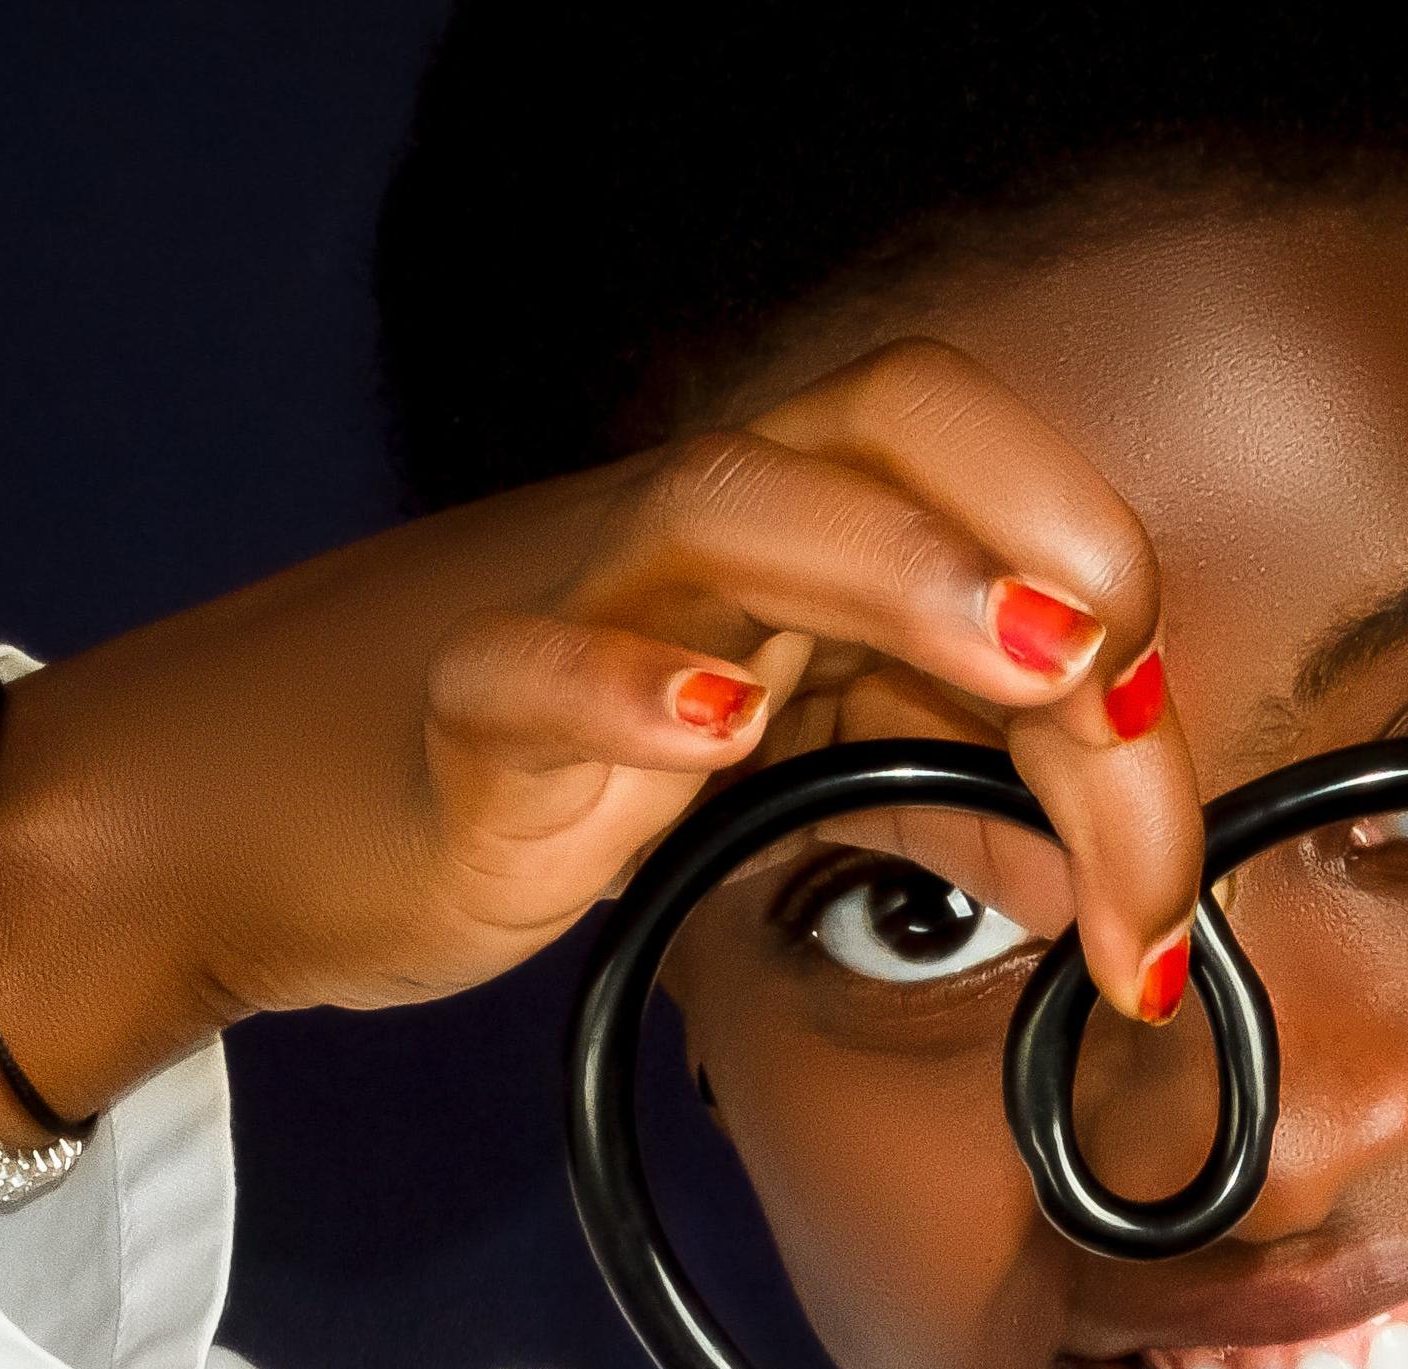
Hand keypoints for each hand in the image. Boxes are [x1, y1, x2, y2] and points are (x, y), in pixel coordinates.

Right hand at [0, 338, 1199, 1143]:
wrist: (246, 822)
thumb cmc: (515, 780)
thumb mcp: (765, 788)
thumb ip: (935, 804)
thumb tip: (1111, 894)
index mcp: (783, 543)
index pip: (985, 493)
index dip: (1105, 594)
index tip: (1161, 806)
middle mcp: (691, 543)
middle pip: (886, 436)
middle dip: (1041, 537)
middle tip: (1125, 703)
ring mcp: (569, 609)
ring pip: (729, 510)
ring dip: (900, 566)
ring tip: (1027, 663)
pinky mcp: (457, 717)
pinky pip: (528, 671)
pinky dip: (621, 688)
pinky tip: (709, 732)